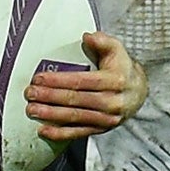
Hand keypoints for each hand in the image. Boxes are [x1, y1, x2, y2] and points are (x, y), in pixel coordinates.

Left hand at [24, 31, 146, 140]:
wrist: (138, 92)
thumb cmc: (121, 69)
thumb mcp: (117, 50)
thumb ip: (103, 41)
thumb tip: (88, 37)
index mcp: (115, 81)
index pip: (81, 81)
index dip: (58, 80)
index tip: (39, 78)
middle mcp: (112, 102)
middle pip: (75, 100)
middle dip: (49, 97)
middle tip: (30, 94)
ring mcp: (107, 119)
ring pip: (75, 118)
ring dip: (51, 115)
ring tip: (32, 110)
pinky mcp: (101, 130)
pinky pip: (79, 133)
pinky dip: (60, 133)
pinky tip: (44, 130)